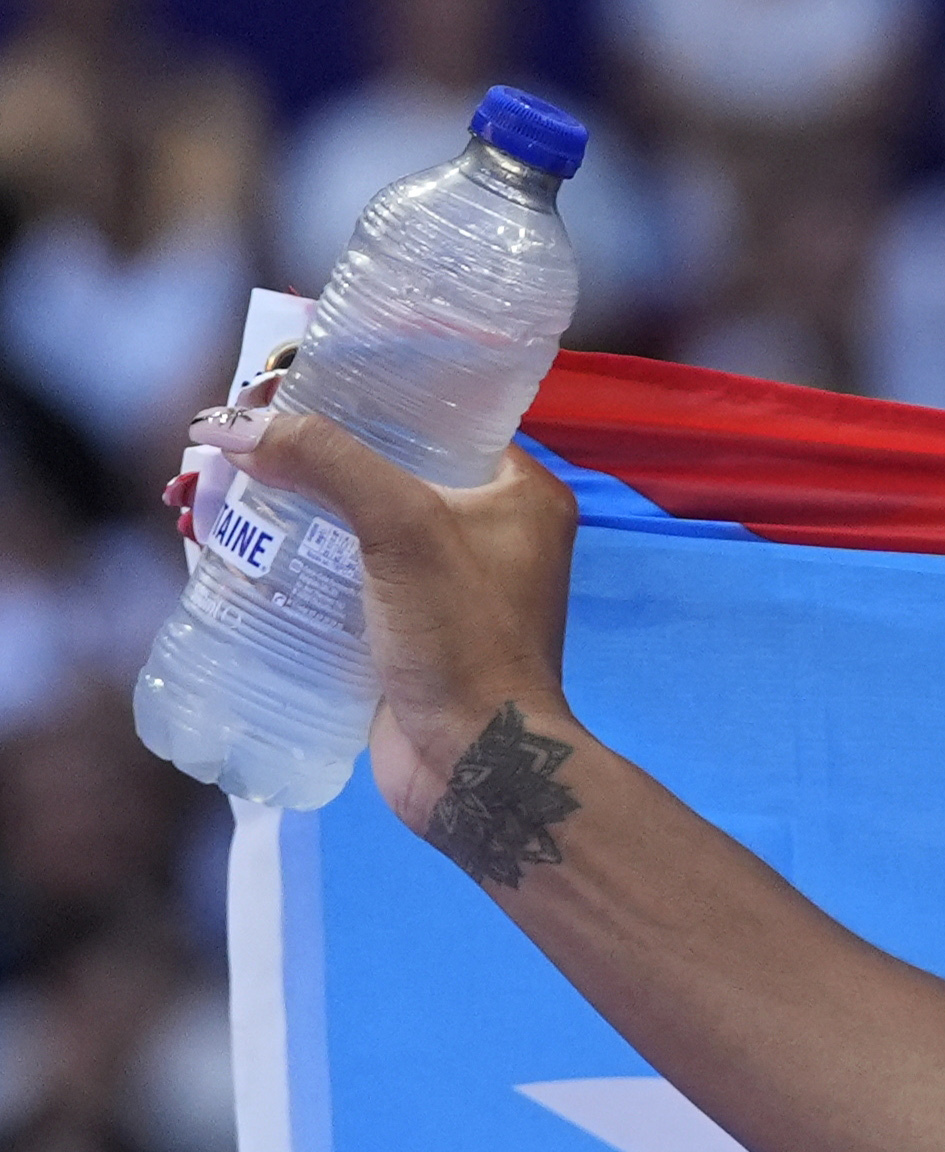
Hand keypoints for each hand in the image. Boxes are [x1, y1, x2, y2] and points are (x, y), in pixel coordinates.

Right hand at [168, 402, 585, 838]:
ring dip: (287, 508)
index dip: (363, 394)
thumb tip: (230, 425)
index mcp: (522, 493)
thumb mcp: (402, 527)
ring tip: (216, 489)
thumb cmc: (465, 641)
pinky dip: (291, 561)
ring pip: (355, 524)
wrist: (480, 767)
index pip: (438, 415)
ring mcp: (449, 587)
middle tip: (235, 441)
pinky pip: (342, 576)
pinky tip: (233, 546)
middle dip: (306, 455)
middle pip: (384, 468)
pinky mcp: (408, 631)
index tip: (287, 384)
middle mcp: (494, 534)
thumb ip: (325, 462)